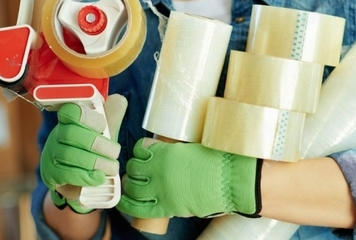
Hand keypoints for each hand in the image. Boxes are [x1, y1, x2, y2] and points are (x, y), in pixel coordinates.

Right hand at [40, 94, 126, 212]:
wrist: (81, 178)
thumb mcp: (105, 131)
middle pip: (71, 134)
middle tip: (115, 153)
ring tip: (112, 167)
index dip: (89, 118)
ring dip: (96, 162)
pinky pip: (66, 174)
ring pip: (69, 154)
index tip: (103, 126)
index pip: (72, 111)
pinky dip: (86, 176)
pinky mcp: (50, 174)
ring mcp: (51, 154)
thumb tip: (118, 99)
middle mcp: (57, 134)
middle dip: (98, 144)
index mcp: (70, 119)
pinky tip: (99, 177)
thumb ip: (112, 115)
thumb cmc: (94, 149)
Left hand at [117, 138, 261, 218]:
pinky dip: (128, 205)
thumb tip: (169, 157)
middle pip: (133, 167)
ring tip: (131, 185)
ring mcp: (160, 188)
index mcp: (166, 152)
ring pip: (132, 186)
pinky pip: (138, 207)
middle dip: (133, 168)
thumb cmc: (217, 162)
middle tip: (137, 171)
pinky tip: (125, 202)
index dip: (139, 151)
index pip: (140, 148)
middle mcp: (158, 169)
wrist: (230, 180)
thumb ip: (176, 154)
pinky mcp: (165, 206)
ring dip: (129, 185)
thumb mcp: (192, 149)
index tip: (142, 154)